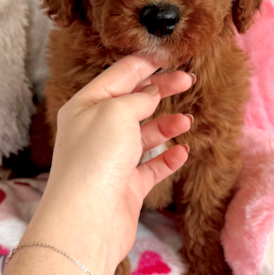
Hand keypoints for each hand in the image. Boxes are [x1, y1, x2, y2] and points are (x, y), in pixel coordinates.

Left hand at [27, 56, 193, 274]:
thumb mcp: (116, 112)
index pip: (118, 76)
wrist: (87, 220)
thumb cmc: (96, 158)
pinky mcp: (125, 188)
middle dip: (160, 90)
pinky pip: (150, 167)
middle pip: (132, 103)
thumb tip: (151, 93)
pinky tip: (182, 151)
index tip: (171, 54)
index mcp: (85, 107)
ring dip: (166, 125)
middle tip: (188, 80)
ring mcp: (111, 160)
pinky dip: (168, 157)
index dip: (145, 63)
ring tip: (187, 121)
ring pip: (143, 135)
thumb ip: (137, 98)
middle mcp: (95, 131)